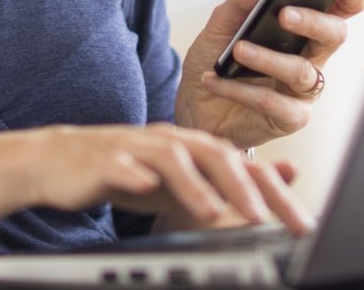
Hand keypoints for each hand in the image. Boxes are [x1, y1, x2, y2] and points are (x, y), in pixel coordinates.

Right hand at [33, 123, 313, 233]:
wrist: (63, 161)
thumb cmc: (130, 172)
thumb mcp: (186, 179)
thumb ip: (232, 178)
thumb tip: (284, 177)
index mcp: (195, 147)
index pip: (243, 164)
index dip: (274, 191)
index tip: (300, 223)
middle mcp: (172, 140)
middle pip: (215, 154)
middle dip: (244, 187)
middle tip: (266, 219)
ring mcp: (138, 146)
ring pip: (172, 157)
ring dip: (195, 184)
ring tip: (215, 212)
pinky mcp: (106, 158)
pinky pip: (122, 164)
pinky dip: (135, 173)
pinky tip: (145, 186)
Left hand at [175, 0, 363, 150]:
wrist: (194, 104)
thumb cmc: (217, 58)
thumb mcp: (222, 22)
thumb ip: (241, 0)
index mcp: (304, 26)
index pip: (341, 8)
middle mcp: (312, 56)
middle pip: (334, 35)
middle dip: (313, 21)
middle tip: (283, 14)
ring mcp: (303, 89)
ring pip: (301, 71)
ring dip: (267, 58)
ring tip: (237, 49)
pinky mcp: (288, 118)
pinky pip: (273, 103)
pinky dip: (241, 90)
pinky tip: (216, 80)